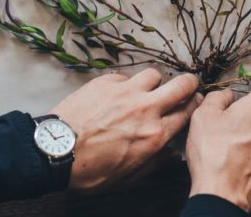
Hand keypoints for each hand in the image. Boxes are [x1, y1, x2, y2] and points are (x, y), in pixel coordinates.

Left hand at [50, 68, 201, 191]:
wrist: (55, 151)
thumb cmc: (90, 169)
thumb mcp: (127, 177)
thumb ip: (154, 163)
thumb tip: (172, 155)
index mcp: (154, 134)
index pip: (187, 112)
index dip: (195, 105)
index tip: (195, 101)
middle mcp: (146, 109)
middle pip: (181, 85)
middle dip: (189, 82)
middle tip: (187, 84)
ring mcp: (126, 92)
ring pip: (154, 74)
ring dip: (154, 81)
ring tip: (147, 88)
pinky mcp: (106, 82)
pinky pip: (125, 76)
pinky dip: (126, 83)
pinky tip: (118, 93)